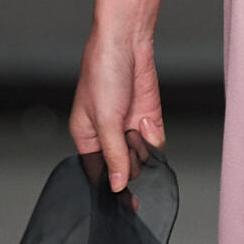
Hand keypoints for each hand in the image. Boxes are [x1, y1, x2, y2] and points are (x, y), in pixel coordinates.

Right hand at [69, 25, 164, 194]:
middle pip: (124, 168)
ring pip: (143, 157)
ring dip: (143, 145)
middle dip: (129, 159)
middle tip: (126, 141)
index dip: (111, 184)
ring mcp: (129, 129)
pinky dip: (153, 134)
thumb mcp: (104, 119)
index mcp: (87, 137)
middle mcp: (108, 136)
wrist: (127, 41)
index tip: (124, 201)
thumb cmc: (102, 71)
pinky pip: (156, 142)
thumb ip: (113, 154)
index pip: (99, 171)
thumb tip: (117, 184)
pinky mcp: (147, 119)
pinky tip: (145, 117)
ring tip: (134, 123)